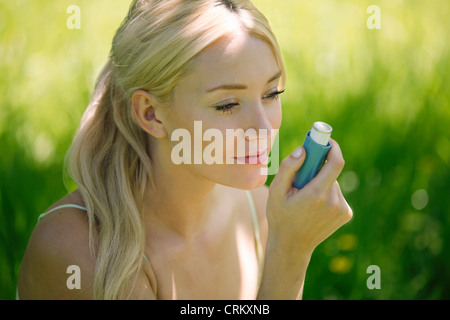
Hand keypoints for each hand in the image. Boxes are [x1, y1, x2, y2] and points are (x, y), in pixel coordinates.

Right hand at [267, 138, 352, 256]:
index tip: (325, 140)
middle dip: (318, 168)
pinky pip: (337, 194)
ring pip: (333, 183)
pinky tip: (314, 206)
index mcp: (317, 194)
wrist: (292, 246)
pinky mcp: (346, 214)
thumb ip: (288, 168)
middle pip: (331, 172)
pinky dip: (326, 193)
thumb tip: (303, 150)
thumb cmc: (280, 216)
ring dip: (321, 182)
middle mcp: (334, 201)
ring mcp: (342, 209)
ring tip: (305, 197)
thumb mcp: (275, 191)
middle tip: (302, 175)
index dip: (332, 147)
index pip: (335, 162)